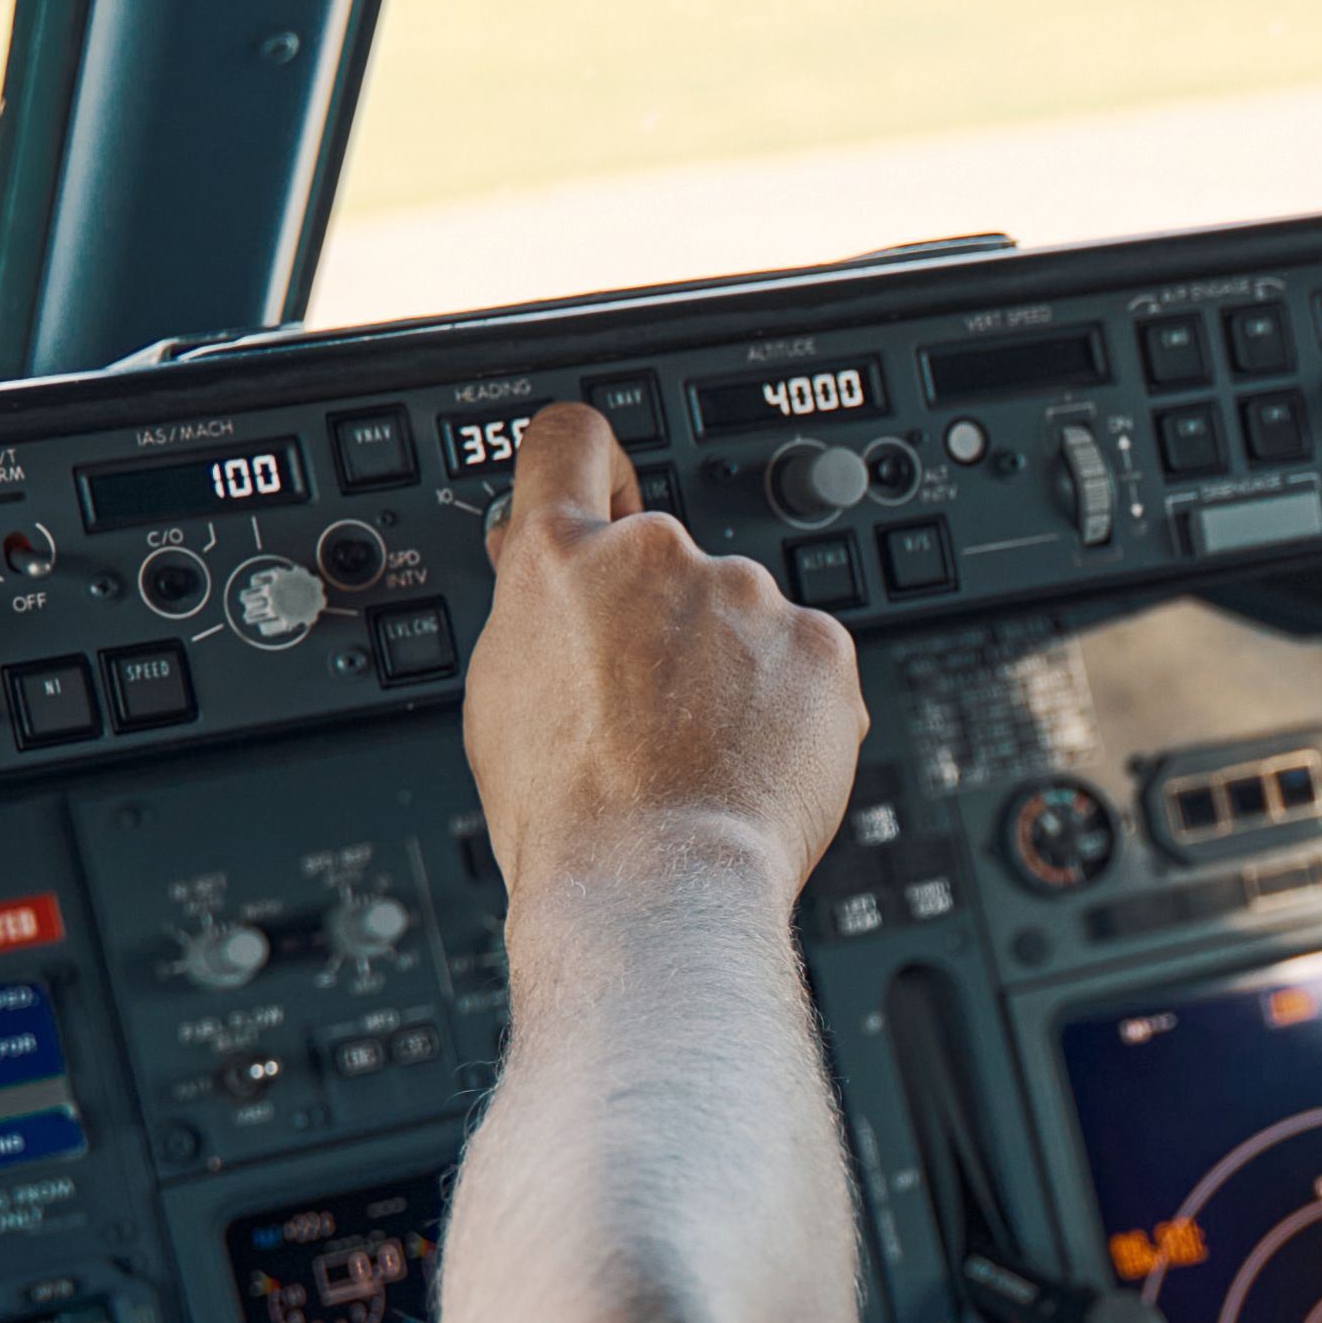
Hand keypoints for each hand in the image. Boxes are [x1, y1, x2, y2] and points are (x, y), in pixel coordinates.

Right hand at [462, 403, 864, 916]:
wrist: (656, 880)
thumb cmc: (568, 812)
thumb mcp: (502, 695)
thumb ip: (531, 608)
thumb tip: (537, 567)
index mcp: (561, 558)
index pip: (569, 442)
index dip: (588, 460)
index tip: (602, 480)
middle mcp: (657, 554)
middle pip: (667, 557)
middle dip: (665, 616)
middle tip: (651, 701)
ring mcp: (745, 594)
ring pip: (742, 613)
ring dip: (731, 662)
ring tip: (702, 749)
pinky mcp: (820, 642)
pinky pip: (805, 658)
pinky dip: (789, 700)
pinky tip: (754, 757)